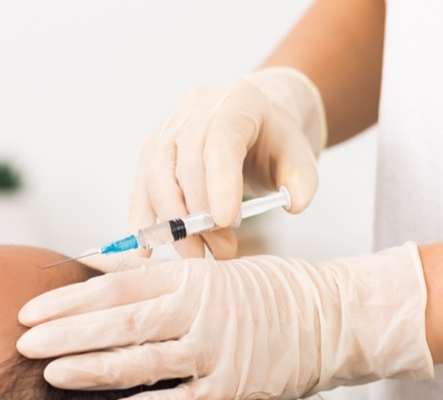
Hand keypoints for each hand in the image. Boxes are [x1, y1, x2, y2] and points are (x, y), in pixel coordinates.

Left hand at [17, 245, 433, 399]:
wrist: (334, 317)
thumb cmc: (263, 292)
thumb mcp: (207, 270)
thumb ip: (149, 272)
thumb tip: (90, 262)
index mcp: (189, 280)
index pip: (114, 290)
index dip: (67, 301)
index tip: (27, 313)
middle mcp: (199, 313)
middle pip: (118, 325)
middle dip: (65, 336)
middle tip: (21, 346)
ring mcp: (217, 353)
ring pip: (142, 363)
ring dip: (91, 370)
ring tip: (50, 375)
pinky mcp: (234, 390)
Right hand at [129, 67, 326, 259]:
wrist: (253, 121)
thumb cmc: (273, 141)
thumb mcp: (298, 156)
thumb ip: (303, 179)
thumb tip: (293, 205)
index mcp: (235, 102)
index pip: (220, 142)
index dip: (219, 182)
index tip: (226, 220)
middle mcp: (193, 110)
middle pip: (182, 164)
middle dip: (197, 215)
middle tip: (219, 251)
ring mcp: (166, 130)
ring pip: (154, 179)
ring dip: (172, 224)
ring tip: (196, 254)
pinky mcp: (149, 153)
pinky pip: (140, 190)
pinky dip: (143, 224)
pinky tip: (147, 253)